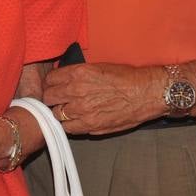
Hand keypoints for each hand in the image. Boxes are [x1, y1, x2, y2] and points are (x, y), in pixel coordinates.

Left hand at [44, 63, 164, 134]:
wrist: (147, 93)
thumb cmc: (127, 78)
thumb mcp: (98, 67)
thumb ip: (77, 75)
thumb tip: (63, 80)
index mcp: (78, 73)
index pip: (50, 80)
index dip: (51, 84)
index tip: (54, 86)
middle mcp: (76, 91)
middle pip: (48, 97)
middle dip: (51, 98)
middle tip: (57, 100)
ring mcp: (81, 110)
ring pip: (56, 114)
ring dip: (60, 113)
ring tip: (67, 112)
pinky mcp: (90, 125)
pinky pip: (68, 128)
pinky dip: (70, 125)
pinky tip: (76, 121)